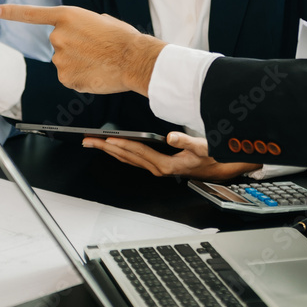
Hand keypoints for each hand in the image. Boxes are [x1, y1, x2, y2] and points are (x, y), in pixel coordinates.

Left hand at [0, 4, 164, 94]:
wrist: (134, 60)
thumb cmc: (123, 39)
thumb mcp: (102, 21)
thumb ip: (82, 25)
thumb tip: (80, 35)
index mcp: (68, 16)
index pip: (33, 14)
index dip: (13, 12)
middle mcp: (58, 35)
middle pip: (58, 44)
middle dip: (73, 47)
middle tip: (96, 49)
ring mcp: (59, 58)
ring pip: (63, 62)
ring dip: (77, 63)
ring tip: (99, 61)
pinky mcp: (64, 77)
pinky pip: (68, 77)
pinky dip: (80, 78)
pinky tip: (95, 74)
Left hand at [82, 132, 259, 180]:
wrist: (218, 169)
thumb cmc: (210, 158)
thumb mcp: (203, 148)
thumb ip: (187, 142)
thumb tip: (171, 137)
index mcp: (166, 165)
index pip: (139, 152)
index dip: (123, 145)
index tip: (108, 139)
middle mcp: (157, 168)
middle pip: (126, 156)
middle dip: (106, 148)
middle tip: (88, 140)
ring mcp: (155, 168)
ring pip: (126, 159)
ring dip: (108, 150)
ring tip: (92, 142)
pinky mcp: (155, 165)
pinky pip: (132, 158)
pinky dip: (119, 151)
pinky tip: (110, 146)